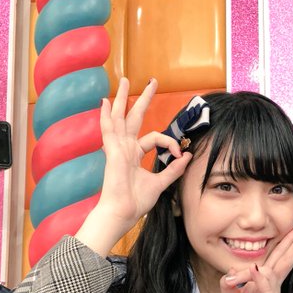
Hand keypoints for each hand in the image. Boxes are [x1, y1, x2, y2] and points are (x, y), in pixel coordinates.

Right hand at [75, 78, 191, 255]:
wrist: (123, 212)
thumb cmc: (136, 201)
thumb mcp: (161, 183)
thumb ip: (174, 169)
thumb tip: (188, 156)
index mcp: (134, 154)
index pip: (155, 138)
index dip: (170, 143)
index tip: (180, 155)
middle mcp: (125, 148)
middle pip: (133, 118)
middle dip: (141, 99)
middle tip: (150, 82)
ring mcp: (117, 148)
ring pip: (120, 117)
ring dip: (122, 99)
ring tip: (124, 80)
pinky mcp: (113, 151)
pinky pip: (109, 129)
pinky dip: (106, 115)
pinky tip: (105, 101)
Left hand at [219, 226, 292, 292]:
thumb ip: (230, 282)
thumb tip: (232, 270)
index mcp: (263, 282)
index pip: (275, 259)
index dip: (284, 244)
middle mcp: (270, 286)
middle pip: (283, 260)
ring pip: (279, 270)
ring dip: (287, 252)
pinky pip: (267, 289)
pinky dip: (264, 279)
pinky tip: (261, 270)